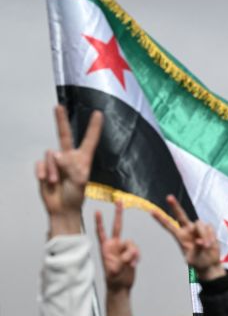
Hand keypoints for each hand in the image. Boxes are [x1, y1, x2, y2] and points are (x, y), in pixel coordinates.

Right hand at [36, 106, 102, 235]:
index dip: (93, 127)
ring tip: (58, 182)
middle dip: (61, 120)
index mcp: (83, 159)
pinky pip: (41, 164)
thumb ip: (70, 166)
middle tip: (58, 106)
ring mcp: (56, 162)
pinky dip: (43, 172)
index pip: (89, 140)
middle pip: (64, 135)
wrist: (62, 209)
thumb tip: (56, 154)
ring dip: (54, 170)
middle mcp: (69, 157)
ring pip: (51, 155)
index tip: (98, 113)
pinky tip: (47, 182)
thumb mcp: (79, 181)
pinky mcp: (44, 168)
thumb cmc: (75, 196)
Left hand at [95, 202, 138, 291]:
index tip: (97, 212)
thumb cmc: (113, 279)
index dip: (100, 222)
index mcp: (106, 248)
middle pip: (117, 226)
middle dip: (118, 213)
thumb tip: (130, 254)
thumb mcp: (113, 269)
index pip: (101, 232)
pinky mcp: (131, 253)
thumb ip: (121, 259)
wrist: (121, 286)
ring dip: (132, 254)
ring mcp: (123, 249)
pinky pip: (137, 250)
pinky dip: (136, 257)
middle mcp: (114, 245)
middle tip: (119, 201)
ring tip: (129, 264)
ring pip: (132, 243)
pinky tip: (133, 264)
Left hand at [152, 195, 224, 280]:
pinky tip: (210, 244)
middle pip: (181, 215)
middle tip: (169, 197)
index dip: (161, 219)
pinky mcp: (209, 229)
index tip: (152, 211)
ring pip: (200, 224)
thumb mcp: (193, 259)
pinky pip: (209, 228)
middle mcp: (188, 230)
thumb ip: (196, 249)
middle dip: (175, 206)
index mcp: (180, 236)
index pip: (168, 226)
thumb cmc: (198, 262)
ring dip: (204, 235)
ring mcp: (198, 229)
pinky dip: (210, 236)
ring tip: (206, 246)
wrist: (209, 263)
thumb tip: (200, 241)